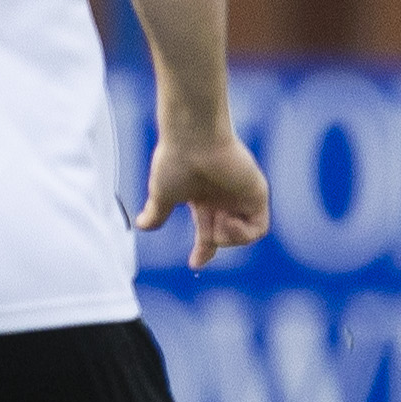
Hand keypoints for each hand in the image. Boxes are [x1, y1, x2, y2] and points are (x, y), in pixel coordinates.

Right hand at [139, 131, 269, 269]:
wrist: (193, 139)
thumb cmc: (175, 162)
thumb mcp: (162, 194)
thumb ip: (156, 213)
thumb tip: (142, 225)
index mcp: (202, 200)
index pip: (207, 231)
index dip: (203, 250)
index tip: (195, 263)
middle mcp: (222, 199)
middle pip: (224, 235)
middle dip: (214, 244)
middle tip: (205, 243)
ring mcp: (240, 197)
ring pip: (243, 235)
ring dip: (230, 239)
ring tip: (219, 225)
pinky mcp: (256, 193)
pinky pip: (258, 227)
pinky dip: (244, 234)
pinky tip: (229, 222)